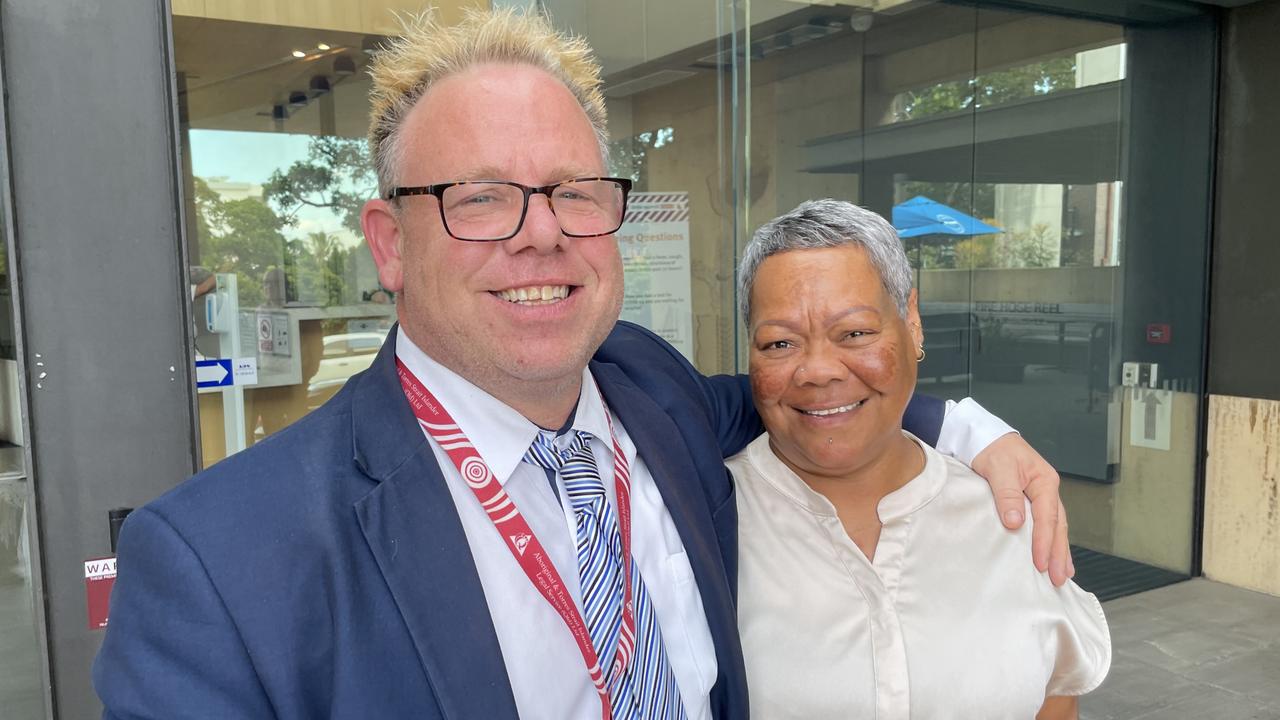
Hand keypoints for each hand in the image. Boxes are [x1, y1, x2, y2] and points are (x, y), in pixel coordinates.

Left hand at [971, 433, 1073, 585]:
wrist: (983, 435)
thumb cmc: (992, 448)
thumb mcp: (998, 468)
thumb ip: (1007, 494)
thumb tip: (1016, 522)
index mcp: (1044, 480)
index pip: (1047, 516)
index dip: (1044, 541)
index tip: (1041, 563)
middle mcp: (1047, 489)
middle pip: (1058, 525)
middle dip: (1059, 553)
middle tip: (1058, 578)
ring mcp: (1041, 495)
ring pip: (1055, 527)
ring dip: (1059, 550)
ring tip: (1063, 574)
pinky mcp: (1031, 500)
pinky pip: (1046, 523)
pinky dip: (1051, 541)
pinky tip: (1053, 555)